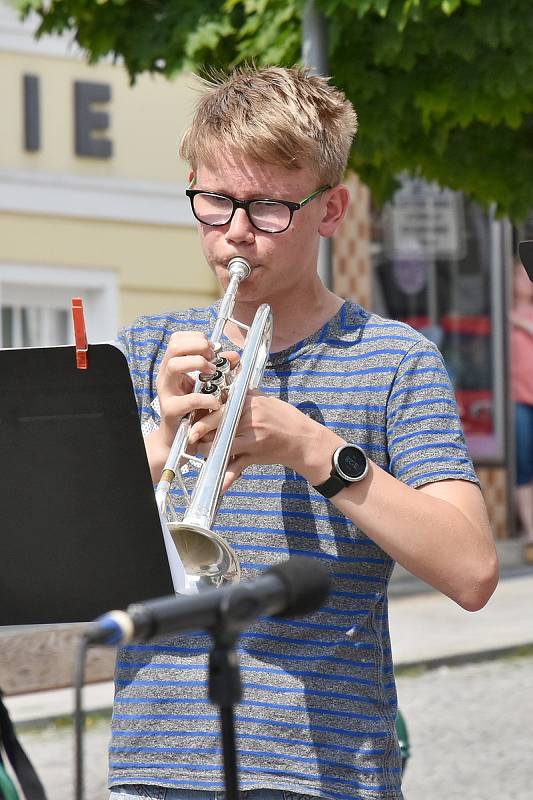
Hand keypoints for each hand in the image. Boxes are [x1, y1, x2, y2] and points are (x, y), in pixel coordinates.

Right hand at [155, 331, 238, 447]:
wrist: (177, 440)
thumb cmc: (192, 410)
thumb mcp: (205, 386)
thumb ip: (219, 369)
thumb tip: (234, 356)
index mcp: (171, 367)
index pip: (176, 339)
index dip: (196, 338)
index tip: (212, 349)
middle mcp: (165, 376)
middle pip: (174, 347)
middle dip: (198, 347)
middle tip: (212, 359)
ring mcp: (166, 392)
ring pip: (174, 365)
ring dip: (198, 364)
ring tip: (212, 373)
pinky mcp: (171, 410)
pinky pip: (188, 399)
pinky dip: (206, 399)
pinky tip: (216, 402)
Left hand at [188, 390, 341, 490]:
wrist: (304, 440)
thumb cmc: (285, 419)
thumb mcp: (266, 400)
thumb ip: (246, 396)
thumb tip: (226, 390)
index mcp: (250, 400)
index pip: (220, 404)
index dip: (204, 411)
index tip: (195, 417)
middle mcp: (249, 416)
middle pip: (216, 423)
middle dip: (199, 431)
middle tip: (190, 437)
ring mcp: (252, 435)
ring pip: (221, 444)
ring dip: (208, 451)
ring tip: (201, 453)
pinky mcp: (255, 453)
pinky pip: (236, 465)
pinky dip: (227, 477)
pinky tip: (218, 485)